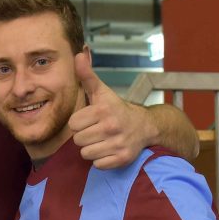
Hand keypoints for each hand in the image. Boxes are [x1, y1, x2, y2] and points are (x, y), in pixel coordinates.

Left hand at [68, 53, 154, 169]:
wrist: (145, 127)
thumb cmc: (116, 109)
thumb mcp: (101, 92)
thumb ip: (87, 75)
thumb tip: (78, 54)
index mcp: (103, 110)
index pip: (73, 124)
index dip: (79, 122)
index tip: (90, 119)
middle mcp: (111, 127)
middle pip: (78, 140)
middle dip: (85, 136)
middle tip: (97, 130)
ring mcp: (118, 144)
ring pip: (85, 154)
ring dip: (91, 148)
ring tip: (102, 140)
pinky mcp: (122, 159)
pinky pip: (97, 164)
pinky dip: (101, 159)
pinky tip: (109, 149)